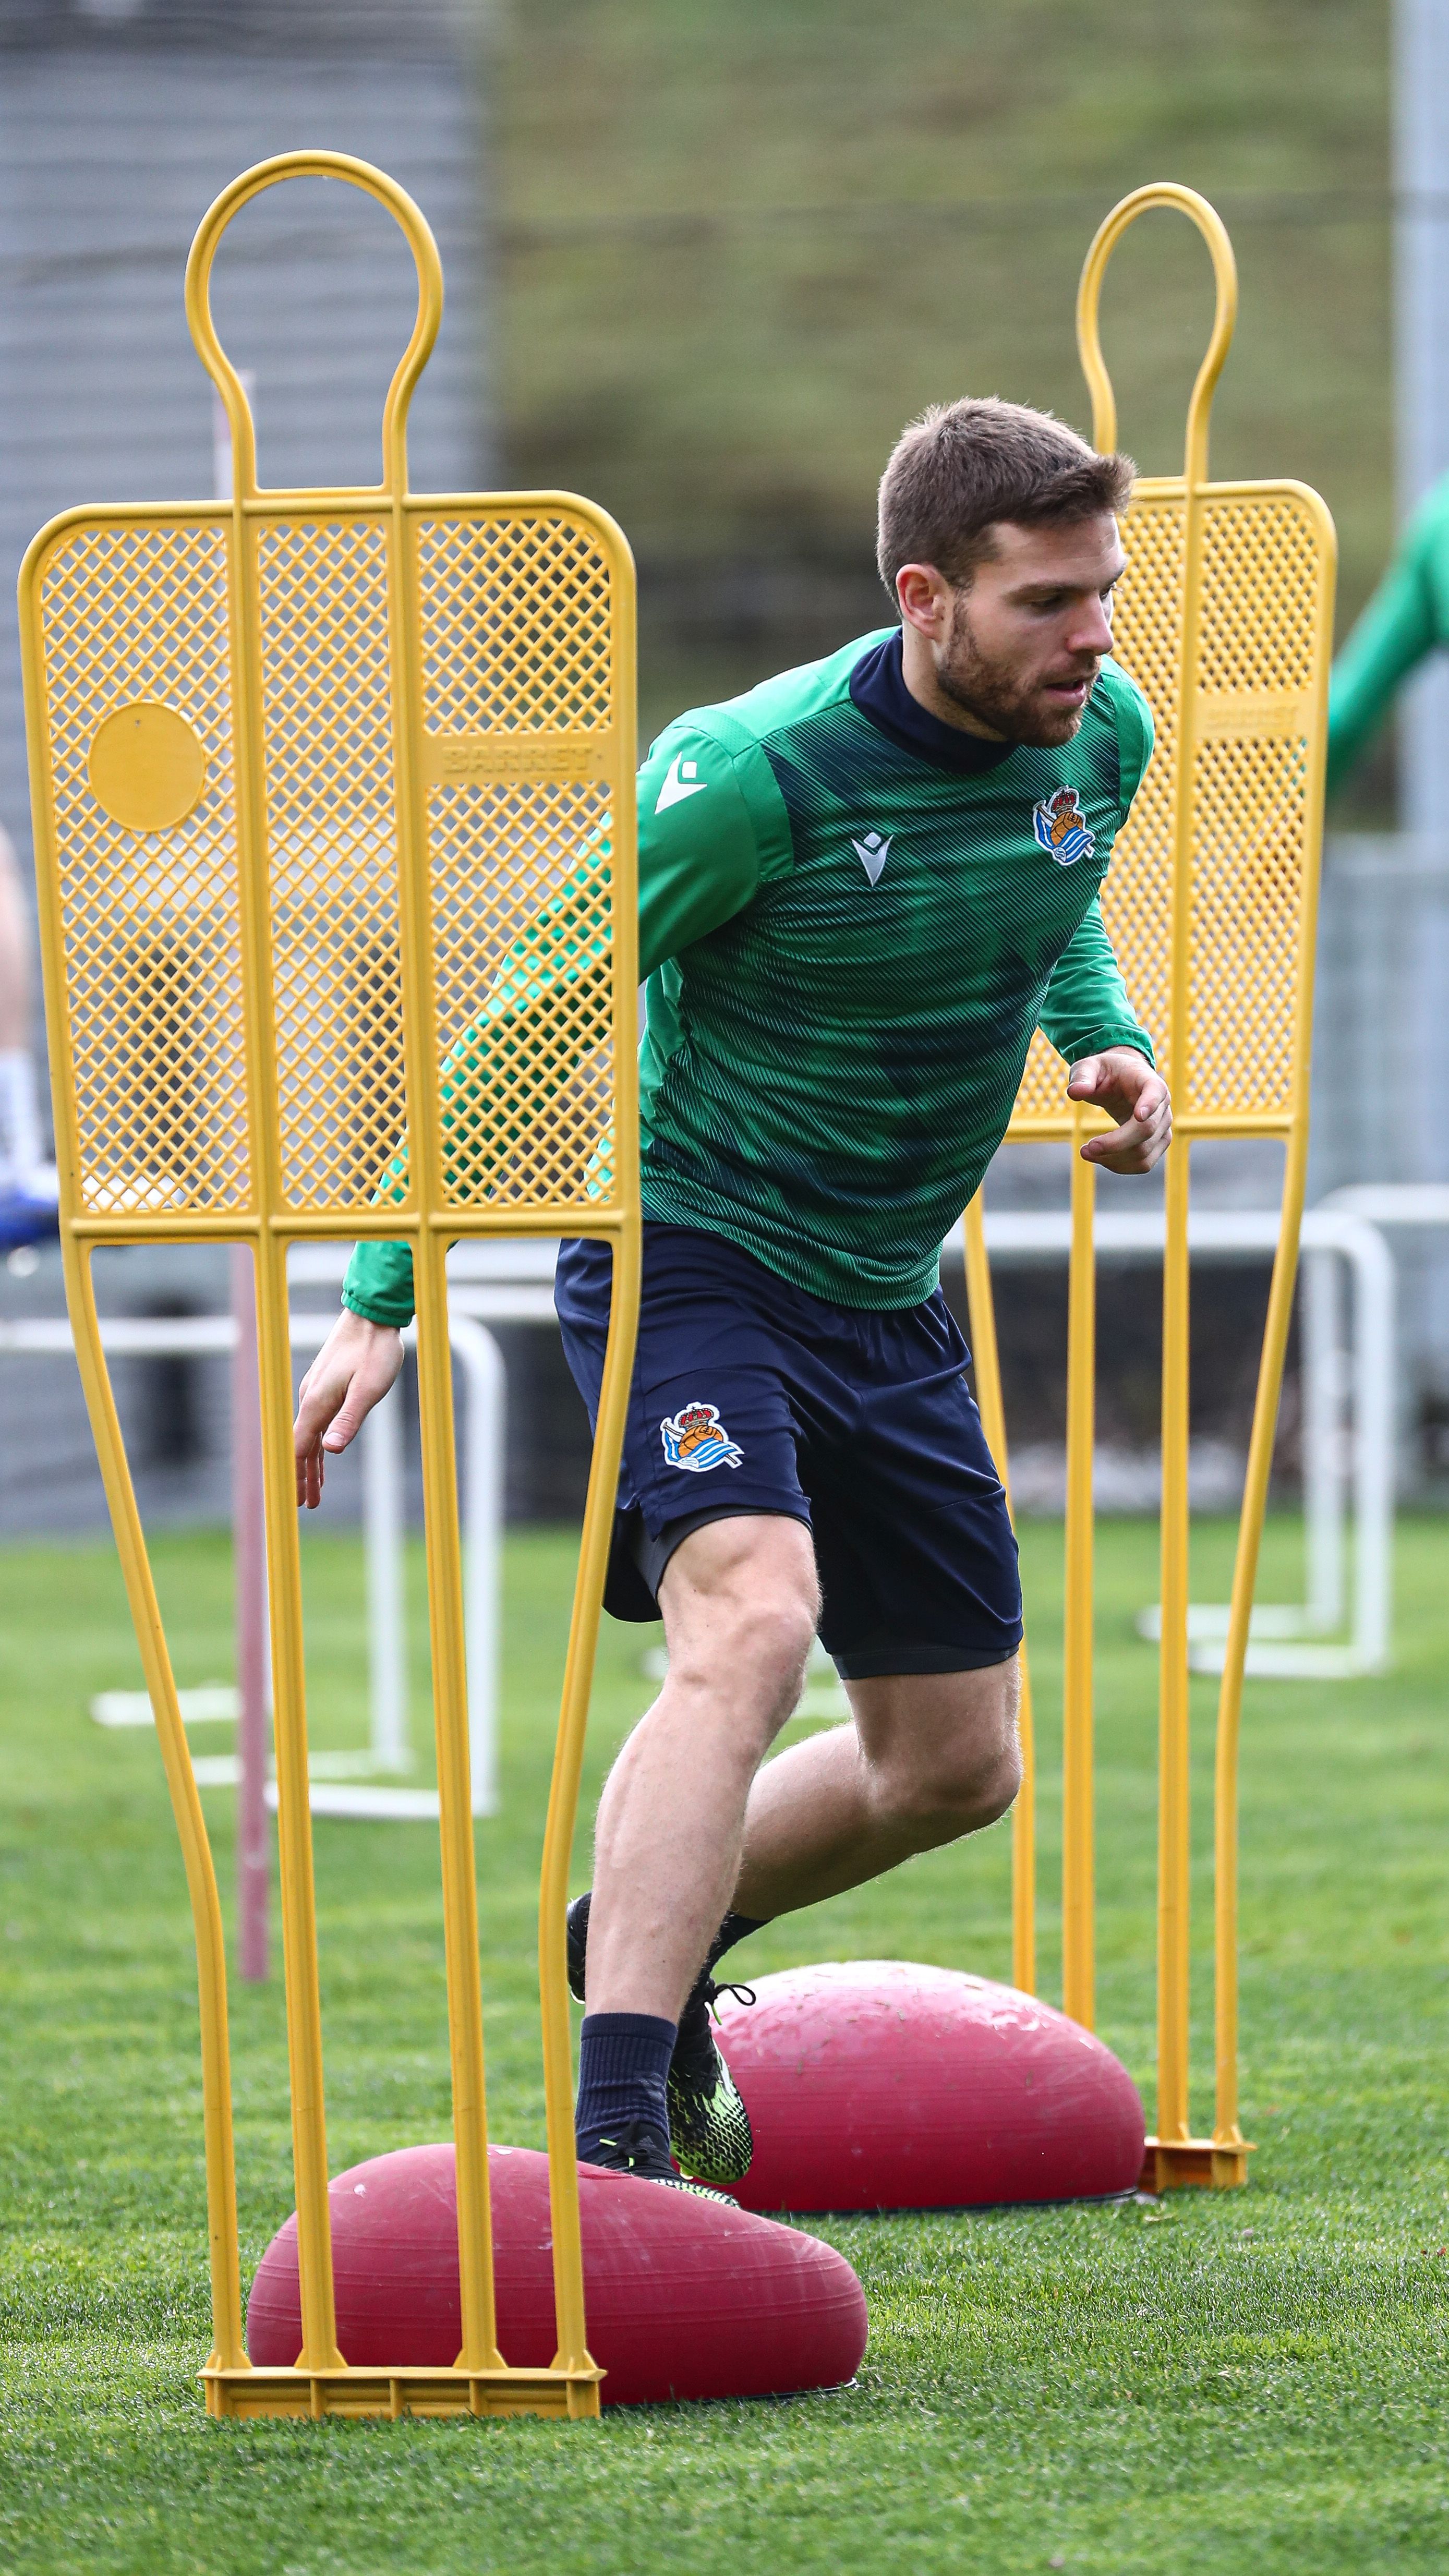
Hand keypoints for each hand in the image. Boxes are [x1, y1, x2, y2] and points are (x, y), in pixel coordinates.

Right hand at [293, 1309, 404, 1509]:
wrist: (371, 1316)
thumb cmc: (374, 1351)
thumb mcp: (369, 1389)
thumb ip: (349, 1419)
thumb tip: (330, 1450)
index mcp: (317, 1403)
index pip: (299, 1449)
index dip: (295, 1477)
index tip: (293, 1502)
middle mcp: (310, 1399)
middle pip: (302, 1447)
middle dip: (303, 1478)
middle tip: (306, 1506)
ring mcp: (316, 1392)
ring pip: (310, 1436)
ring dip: (312, 1465)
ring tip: (315, 1492)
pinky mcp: (325, 1387)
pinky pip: (317, 1423)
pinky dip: (318, 1445)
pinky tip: (324, 1456)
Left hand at [1066, 1046, 1171, 1172]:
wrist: (1122, 1081)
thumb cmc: (1107, 1072)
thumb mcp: (1090, 1066)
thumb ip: (1082, 1076)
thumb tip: (1074, 1092)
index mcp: (1149, 1082)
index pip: (1156, 1093)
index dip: (1149, 1104)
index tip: (1138, 1116)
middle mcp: (1162, 1107)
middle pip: (1146, 1131)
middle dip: (1114, 1144)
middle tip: (1085, 1149)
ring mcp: (1162, 1128)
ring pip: (1144, 1154)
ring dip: (1114, 1160)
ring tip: (1086, 1153)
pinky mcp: (1157, 1145)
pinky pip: (1143, 1164)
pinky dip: (1120, 1166)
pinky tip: (1099, 1158)